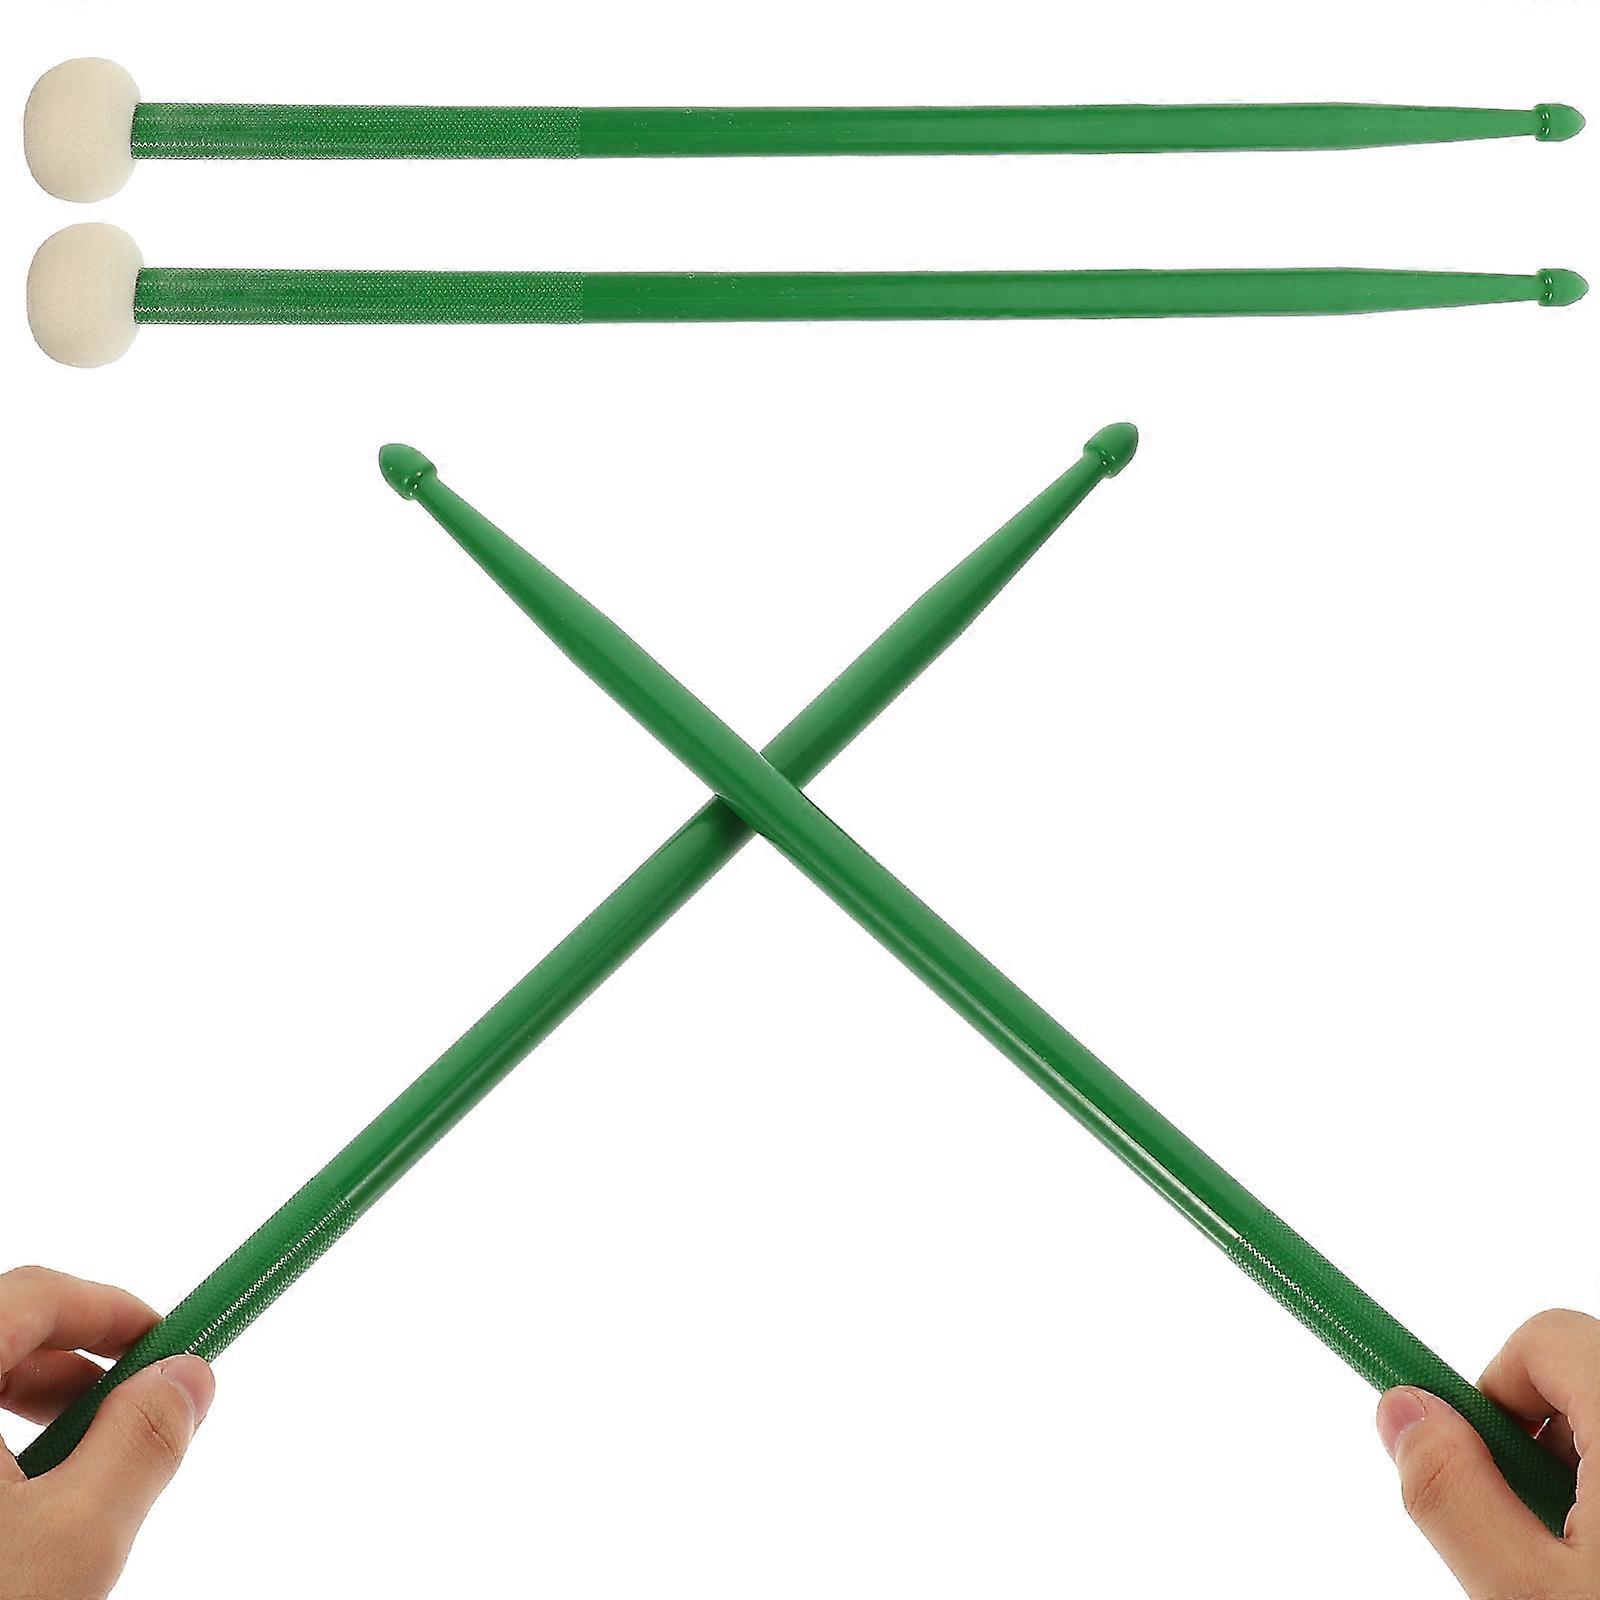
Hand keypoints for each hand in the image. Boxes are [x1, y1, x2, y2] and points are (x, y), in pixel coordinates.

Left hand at [1, 1266, 213, 1599]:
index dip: (108, 1309)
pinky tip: (11, 1526)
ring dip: (24, 1421)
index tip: (165, 1344)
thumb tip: (188, 1378)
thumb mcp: (74, 1539)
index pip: (29, 1296)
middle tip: (132, 1414)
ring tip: (72, 1483)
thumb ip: (142, 1441)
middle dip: (70, 1370)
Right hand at [1378, 1309, 1597, 1597]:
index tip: (1474, 1454)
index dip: (1495, 1391)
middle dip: (1539, 1444)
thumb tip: (1401, 1411)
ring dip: (1584, 1478)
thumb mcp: (1532, 1594)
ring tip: (1583, 1567)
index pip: (1547, 1337)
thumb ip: (1457, 1495)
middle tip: (1541, 1537)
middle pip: (1582, 1379)